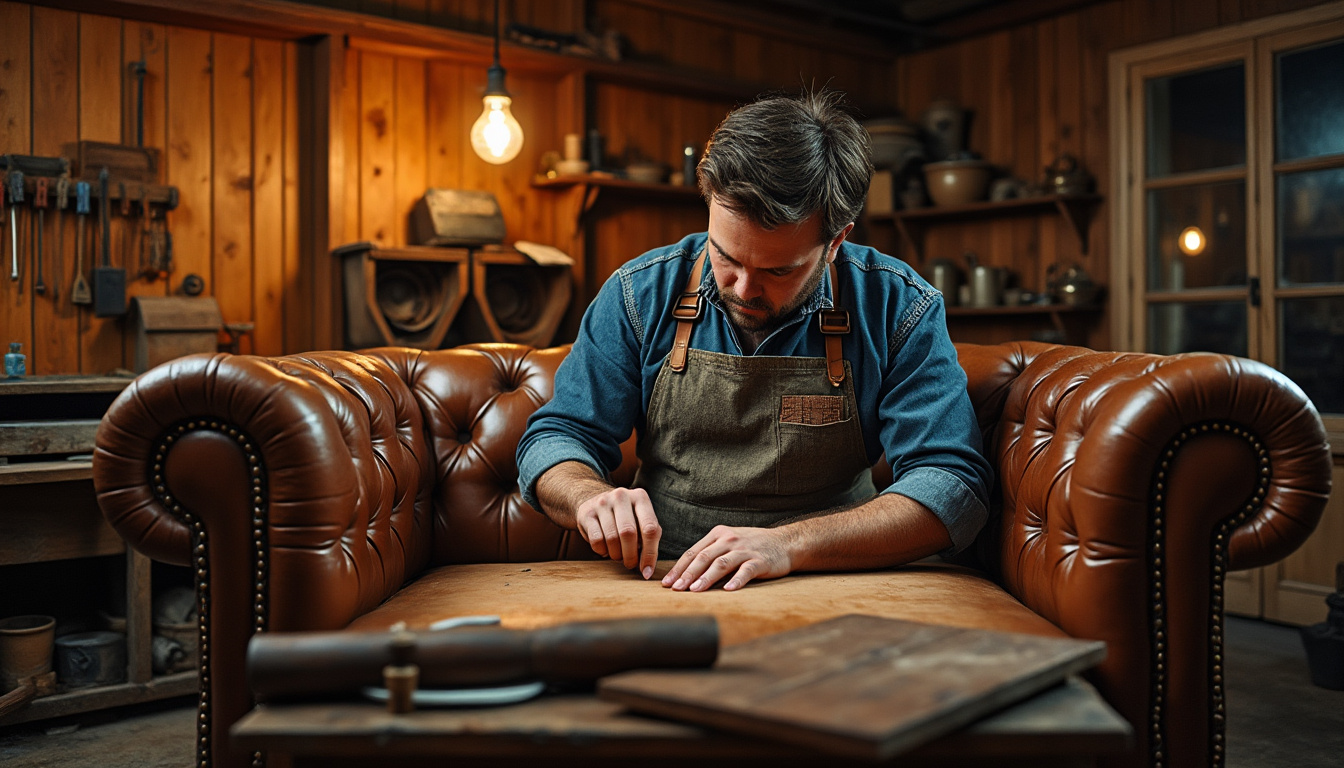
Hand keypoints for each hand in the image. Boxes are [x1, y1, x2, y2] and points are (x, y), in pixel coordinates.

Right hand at [575, 487, 660, 578]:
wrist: (595, 502)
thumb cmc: (625, 517)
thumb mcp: (641, 521)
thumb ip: (650, 539)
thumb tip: (647, 569)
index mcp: (640, 498)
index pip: (650, 528)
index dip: (650, 554)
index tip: (647, 572)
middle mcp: (622, 496)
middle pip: (629, 533)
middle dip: (630, 556)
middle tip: (630, 565)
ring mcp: (603, 502)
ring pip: (611, 538)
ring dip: (616, 555)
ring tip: (618, 555)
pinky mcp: (587, 513)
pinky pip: (596, 540)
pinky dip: (602, 551)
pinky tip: (605, 549)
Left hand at [662, 526, 791, 591]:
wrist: (784, 543)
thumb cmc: (751, 546)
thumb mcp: (728, 543)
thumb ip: (710, 553)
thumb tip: (685, 574)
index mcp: (718, 535)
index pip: (693, 553)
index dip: (679, 568)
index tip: (667, 583)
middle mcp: (729, 540)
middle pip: (704, 558)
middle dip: (687, 574)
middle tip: (676, 589)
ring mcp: (745, 550)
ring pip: (721, 563)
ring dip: (706, 578)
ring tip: (695, 590)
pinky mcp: (760, 561)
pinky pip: (746, 571)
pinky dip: (736, 580)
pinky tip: (728, 590)